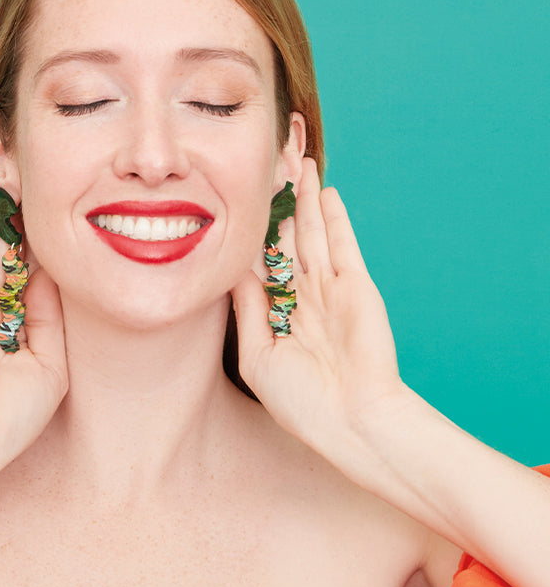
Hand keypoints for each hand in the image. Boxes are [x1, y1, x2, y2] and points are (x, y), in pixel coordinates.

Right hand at [0, 162, 67, 493]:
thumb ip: (50, 318)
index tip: (50, 205)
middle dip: (11, 206)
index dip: (38, 237)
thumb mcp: (50, 367)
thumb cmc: (9, 419)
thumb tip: (50, 276)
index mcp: (10, 327)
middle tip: (18, 168)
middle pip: (2, 244)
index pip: (26, 269)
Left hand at [232, 158, 403, 454]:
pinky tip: (323, 191)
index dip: (247, 233)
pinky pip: (342, 244)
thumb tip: (231, 270)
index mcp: (277, 315)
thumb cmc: (301, 401)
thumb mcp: (258, 355)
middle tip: (264, 169)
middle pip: (285, 240)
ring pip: (312, 235)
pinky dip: (333, 217)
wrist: (352, 420)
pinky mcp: (357, 286)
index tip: (231, 202)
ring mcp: (330, 290)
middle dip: (276, 206)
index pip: (258, 264)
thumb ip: (247, 309)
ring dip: (304, 201)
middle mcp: (303, 297)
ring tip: (294, 165)